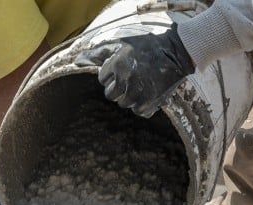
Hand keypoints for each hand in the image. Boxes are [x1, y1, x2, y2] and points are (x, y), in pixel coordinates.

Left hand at [77, 26, 194, 117]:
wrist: (176, 52)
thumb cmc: (146, 48)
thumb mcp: (121, 46)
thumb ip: (97, 54)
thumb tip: (76, 61)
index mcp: (117, 66)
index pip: (103, 79)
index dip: (112, 74)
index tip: (124, 68)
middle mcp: (125, 81)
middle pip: (111, 94)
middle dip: (119, 87)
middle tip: (132, 77)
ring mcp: (137, 94)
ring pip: (124, 104)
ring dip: (131, 96)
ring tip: (142, 84)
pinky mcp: (149, 104)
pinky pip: (139, 112)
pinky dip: (143, 105)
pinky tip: (149, 92)